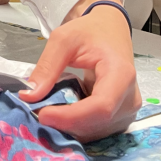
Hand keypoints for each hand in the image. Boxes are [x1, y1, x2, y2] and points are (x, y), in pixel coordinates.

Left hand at [18, 0, 140, 142]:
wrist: (109, 29)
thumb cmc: (90, 31)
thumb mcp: (63, 39)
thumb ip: (47, 67)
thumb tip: (29, 97)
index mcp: (121, 74)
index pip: (101, 106)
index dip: (71, 117)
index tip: (42, 114)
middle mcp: (130, 96)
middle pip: (98, 123)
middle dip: (66, 124)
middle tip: (39, 113)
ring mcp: (128, 109)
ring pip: (97, 131)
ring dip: (71, 128)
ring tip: (49, 112)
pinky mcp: (121, 115)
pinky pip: (98, 129)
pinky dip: (78, 126)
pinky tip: (62, 114)